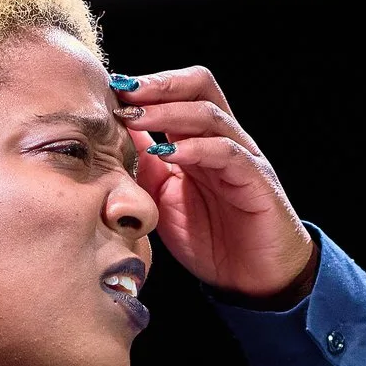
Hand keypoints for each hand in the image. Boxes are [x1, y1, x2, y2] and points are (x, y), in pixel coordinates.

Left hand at [111, 66, 315, 303]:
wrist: (252, 281)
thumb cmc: (211, 241)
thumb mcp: (164, 201)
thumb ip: (145, 167)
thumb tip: (117, 136)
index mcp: (199, 140)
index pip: (178, 93)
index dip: (145, 86)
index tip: (110, 89)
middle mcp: (223, 139)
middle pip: (198, 85)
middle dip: (158, 84)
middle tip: (123, 92)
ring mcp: (242, 157)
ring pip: (209, 114)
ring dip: (168, 111)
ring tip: (135, 117)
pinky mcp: (256, 180)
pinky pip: (227, 152)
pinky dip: (195, 148)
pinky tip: (167, 153)